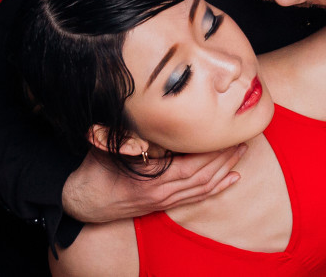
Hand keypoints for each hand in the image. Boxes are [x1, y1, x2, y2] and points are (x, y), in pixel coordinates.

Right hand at [61, 144, 245, 222]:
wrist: (84, 202)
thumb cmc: (95, 170)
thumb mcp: (107, 148)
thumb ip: (128, 137)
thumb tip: (145, 119)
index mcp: (150, 178)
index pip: (191, 164)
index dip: (211, 151)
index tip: (225, 134)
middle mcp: (161, 192)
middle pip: (202, 175)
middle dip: (224, 157)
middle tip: (241, 140)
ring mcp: (164, 201)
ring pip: (202, 187)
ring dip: (224, 170)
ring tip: (240, 153)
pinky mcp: (163, 205)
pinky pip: (196, 197)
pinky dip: (216, 188)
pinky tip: (231, 179)